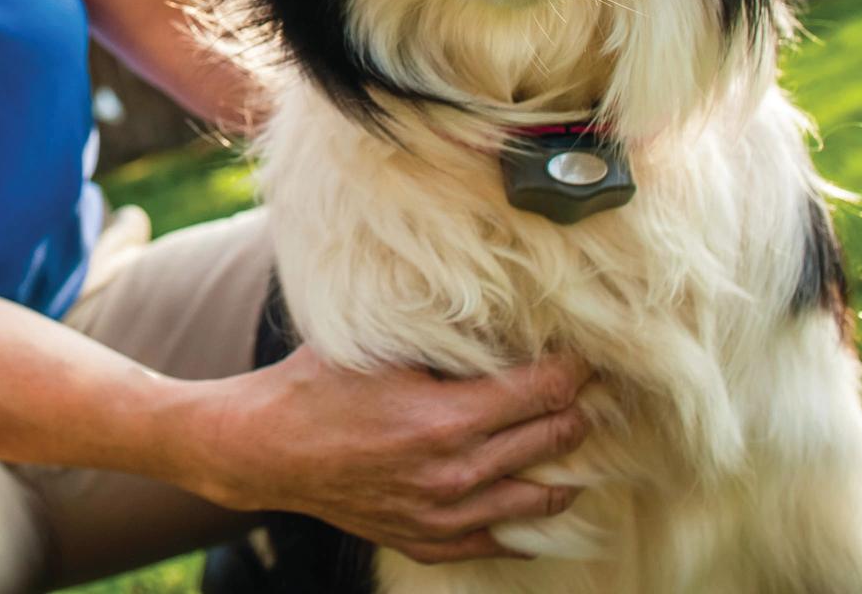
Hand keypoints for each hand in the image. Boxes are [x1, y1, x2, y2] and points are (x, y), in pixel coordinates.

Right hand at [177, 345, 592, 563]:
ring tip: (572, 440)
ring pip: (541, 498)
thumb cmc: (319, 386)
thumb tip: (506, 321)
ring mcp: (444, 515)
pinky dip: (526, 518)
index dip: (575, 369)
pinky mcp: (428, 540)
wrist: (267, 448)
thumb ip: (446, 341)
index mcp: (447, 420)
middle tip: (594, 390)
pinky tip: (535, 492)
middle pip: (553, 441)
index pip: (544, 392)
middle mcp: (455, 475)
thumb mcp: (382, 348)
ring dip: (565, 467)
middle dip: (579, 411)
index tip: (589, 354)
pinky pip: (502, 539)